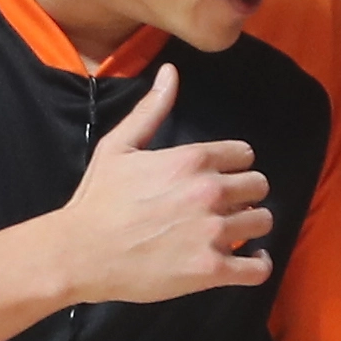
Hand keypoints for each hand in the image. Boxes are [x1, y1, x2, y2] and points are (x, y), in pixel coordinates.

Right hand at [53, 65, 275, 304]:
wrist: (78, 252)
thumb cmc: (98, 200)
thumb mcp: (119, 146)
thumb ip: (152, 109)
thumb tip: (170, 72)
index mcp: (192, 160)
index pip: (245, 155)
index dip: (236, 167)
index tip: (225, 178)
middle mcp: (209, 192)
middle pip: (259, 186)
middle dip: (246, 195)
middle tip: (228, 206)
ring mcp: (213, 232)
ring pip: (262, 222)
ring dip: (251, 227)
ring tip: (234, 232)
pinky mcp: (211, 268)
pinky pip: (258, 268)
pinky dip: (259, 264)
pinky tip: (250, 260)